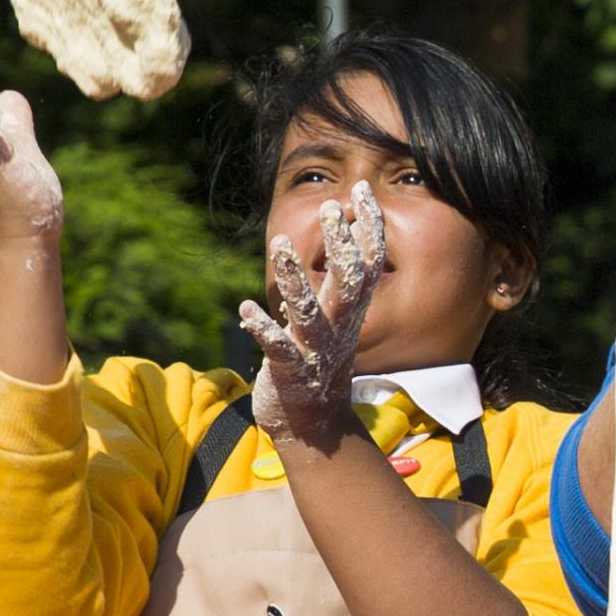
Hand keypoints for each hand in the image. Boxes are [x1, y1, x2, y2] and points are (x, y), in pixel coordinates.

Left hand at [238, 181, 384, 446]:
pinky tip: (246, 309)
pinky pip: (278, 349)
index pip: (369, 264)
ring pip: (310, 312)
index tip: (361, 191)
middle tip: (331, 209)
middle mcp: (339, 328)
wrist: (314, 425)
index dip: (369, 228)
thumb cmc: (320, 360)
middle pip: (349, 283)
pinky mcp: (291, 373)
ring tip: (279, 244)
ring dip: (295, 279)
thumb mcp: (337, 316)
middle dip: (341, 246)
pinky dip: (264, 329)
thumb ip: (341, 276)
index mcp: (351, 312)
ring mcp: (316, 352)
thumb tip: (349, 227)